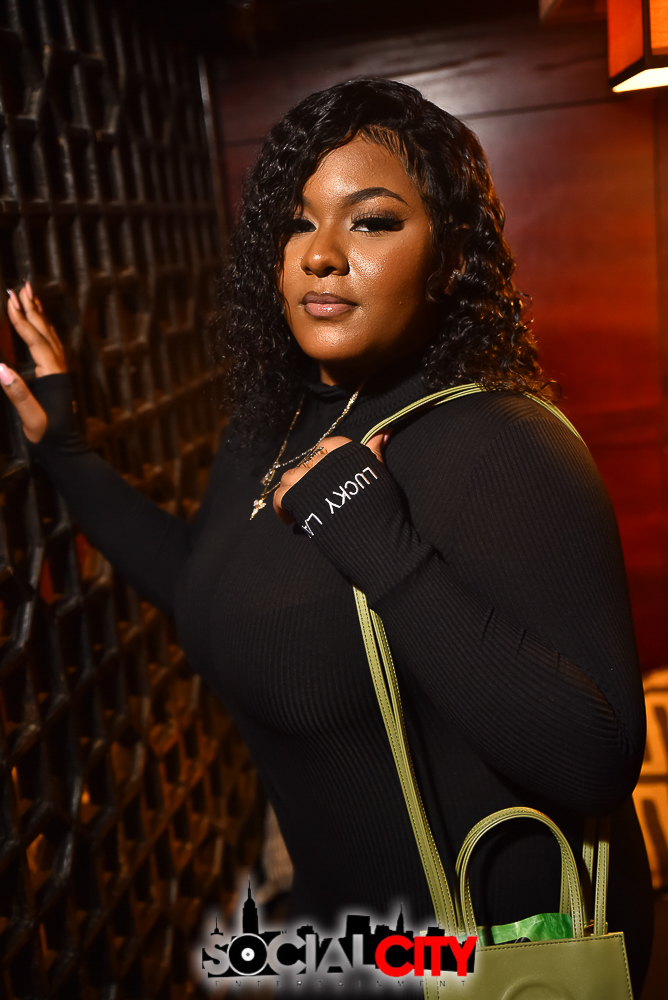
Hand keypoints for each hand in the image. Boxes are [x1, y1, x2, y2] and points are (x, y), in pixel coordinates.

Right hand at [0, 282, 66, 442]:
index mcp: (52, 375)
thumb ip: (18, 394)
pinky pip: (50, 344)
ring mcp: (59, 370)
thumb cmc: (48, 436)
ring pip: (49, 335)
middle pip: (45, 332)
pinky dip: (42, 328)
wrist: (64, 449)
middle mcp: (59, 368)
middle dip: (32, 308)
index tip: (10, 301)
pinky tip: (37, 322)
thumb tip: (0, 368)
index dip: (21, 321)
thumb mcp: (31, 419)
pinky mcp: (56, 375)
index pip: (35, 341)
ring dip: (39, 313)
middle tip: (21, 286)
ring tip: (30, 294)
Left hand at [273, 429, 390, 524]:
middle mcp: (326, 462)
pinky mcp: (298, 500)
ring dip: (293, 491)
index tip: (326, 477)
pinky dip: (281, 508)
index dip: (324, 461)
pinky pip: (280, 496)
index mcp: (347, 453)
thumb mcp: (381, 476)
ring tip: (301, 506)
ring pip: (290, 477)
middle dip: (308, 480)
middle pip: (307, 462)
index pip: (328, 444)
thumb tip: (384, 431)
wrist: (376, 541)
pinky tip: (290, 519)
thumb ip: (375, 453)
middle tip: (314, 497)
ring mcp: (310, 480)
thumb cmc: (383, 511)